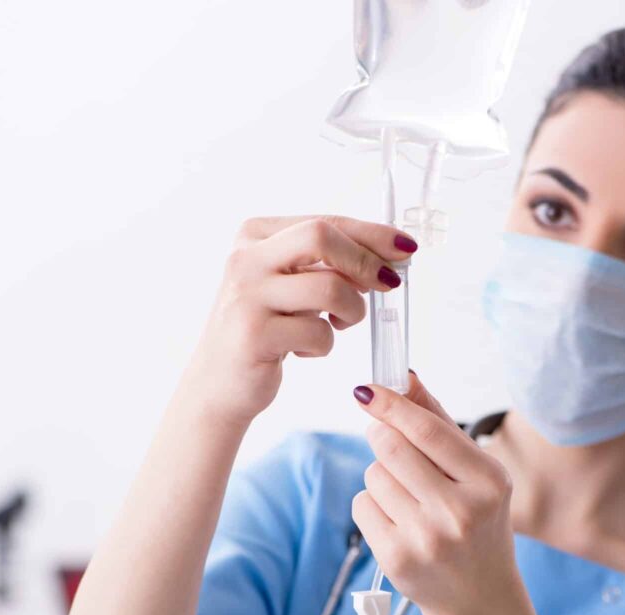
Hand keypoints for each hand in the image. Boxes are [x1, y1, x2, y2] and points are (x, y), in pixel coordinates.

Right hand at [187, 216, 417, 423]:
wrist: (218, 382)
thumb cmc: (264, 329)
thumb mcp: (290, 285)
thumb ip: (328, 264)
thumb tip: (390, 254)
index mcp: (255, 236)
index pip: (324, 221)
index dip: (371, 234)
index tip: (406, 248)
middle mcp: (245, 259)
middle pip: (322, 236)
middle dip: (365, 261)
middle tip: (388, 284)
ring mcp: (246, 295)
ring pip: (329, 288)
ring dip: (351, 312)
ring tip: (338, 325)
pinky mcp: (254, 334)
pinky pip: (318, 333)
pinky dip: (324, 345)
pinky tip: (302, 350)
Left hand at [351, 372, 518, 614]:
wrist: (478, 597)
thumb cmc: (477, 522)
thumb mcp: (476, 472)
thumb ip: (440, 422)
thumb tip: (406, 377)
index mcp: (488, 482)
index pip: (428, 431)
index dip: (392, 405)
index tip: (367, 389)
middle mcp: (460, 511)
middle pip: (391, 448)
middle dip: (382, 435)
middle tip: (388, 439)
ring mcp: (427, 538)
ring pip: (373, 475)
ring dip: (381, 475)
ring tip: (408, 497)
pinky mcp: (396, 559)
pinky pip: (362, 505)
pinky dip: (372, 505)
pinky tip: (398, 521)